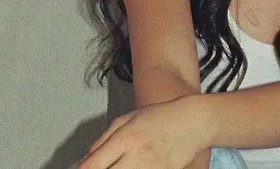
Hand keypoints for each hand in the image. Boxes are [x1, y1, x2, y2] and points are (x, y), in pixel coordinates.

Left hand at [78, 96, 208, 167]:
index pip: (92, 166)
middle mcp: (136, 156)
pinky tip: (132, 167)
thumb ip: (103, 139)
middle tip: (103, 168)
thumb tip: (85, 162)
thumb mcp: (129, 118)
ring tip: (122, 165)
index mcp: (126, 137)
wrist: (194, 122)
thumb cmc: (162, 117)